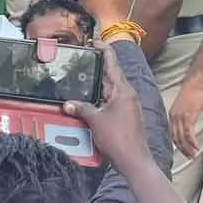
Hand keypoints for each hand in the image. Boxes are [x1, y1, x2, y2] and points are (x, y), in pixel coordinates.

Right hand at [64, 41, 151, 175]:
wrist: (134, 161)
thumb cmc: (118, 138)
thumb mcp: (95, 121)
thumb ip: (81, 108)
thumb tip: (68, 104)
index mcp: (123, 90)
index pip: (113, 63)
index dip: (104, 50)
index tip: (94, 41)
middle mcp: (128, 95)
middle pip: (112, 75)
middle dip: (98, 68)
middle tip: (84, 60)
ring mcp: (129, 106)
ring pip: (111, 90)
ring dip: (99, 85)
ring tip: (83, 79)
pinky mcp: (127, 116)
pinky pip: (112, 102)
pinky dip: (101, 98)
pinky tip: (91, 102)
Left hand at [170, 79, 202, 158]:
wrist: (195, 83)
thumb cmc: (192, 93)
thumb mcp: (185, 107)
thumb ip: (184, 117)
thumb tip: (188, 125)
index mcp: (172, 116)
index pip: (172, 134)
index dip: (177, 145)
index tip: (183, 152)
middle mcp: (174, 118)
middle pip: (176, 138)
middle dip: (182, 149)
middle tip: (189, 158)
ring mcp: (180, 117)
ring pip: (182, 137)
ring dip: (188, 148)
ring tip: (193, 155)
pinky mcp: (188, 116)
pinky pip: (189, 133)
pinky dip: (192, 142)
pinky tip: (197, 147)